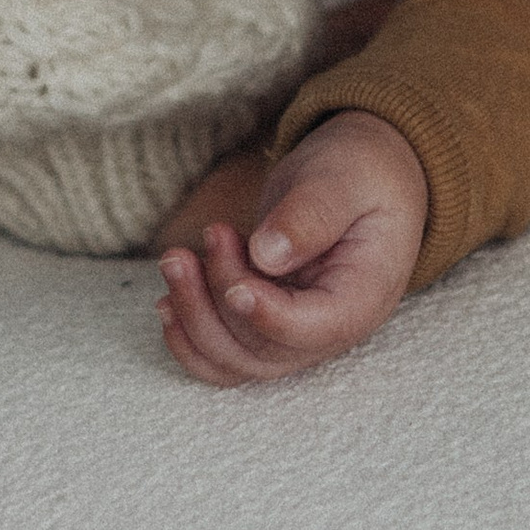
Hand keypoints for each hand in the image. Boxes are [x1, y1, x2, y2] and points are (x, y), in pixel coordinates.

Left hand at [156, 112, 427, 386]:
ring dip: (194, 318)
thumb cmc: (361, 170)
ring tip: (176, 259)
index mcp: (362, 297)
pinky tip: (168, 300)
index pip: (310, 330)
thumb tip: (267, 255)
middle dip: (217, 302)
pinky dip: (190, 338)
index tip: (233, 285)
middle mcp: (328, 329)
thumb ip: (313, 214)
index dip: (265, 315)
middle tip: (209, 234)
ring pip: (234, 359)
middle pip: (262, 350)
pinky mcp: (266, 323)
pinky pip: (224, 354)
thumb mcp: (346, 177)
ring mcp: (295, 333)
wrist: (361, 174)